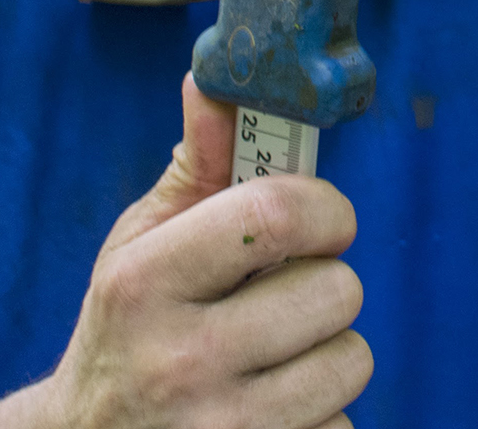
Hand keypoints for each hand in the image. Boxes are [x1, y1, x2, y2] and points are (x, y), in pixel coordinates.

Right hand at [0, 74, 369, 428]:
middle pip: (335, 289)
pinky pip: (345, 425)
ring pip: (351, 360)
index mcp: (146, 285)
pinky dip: (321, 415)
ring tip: (275, 354)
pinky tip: (271, 409)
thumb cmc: (126, 332)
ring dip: (327, 350)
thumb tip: (211, 83)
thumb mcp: (136, 250)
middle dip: (323, 283)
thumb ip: (191, 169)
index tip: (321, 219)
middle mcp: (181, 362)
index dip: (324, 207)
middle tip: (283, 294)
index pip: (276, 213)